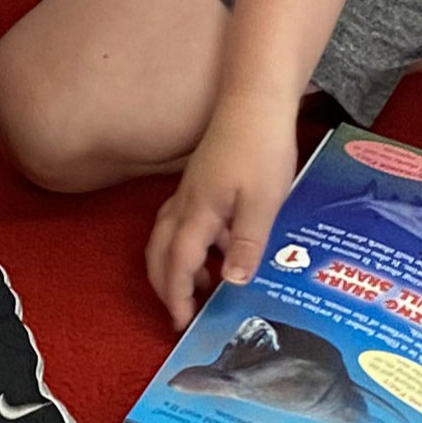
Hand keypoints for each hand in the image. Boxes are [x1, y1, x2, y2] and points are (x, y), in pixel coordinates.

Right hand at [147, 102, 301, 328]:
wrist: (255, 99)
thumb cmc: (260, 148)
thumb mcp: (263, 202)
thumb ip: (247, 243)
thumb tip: (233, 282)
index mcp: (198, 212)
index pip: (176, 263)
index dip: (176, 295)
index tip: (181, 322)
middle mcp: (186, 203)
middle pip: (158, 252)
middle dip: (163, 284)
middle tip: (179, 312)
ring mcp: (191, 190)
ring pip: (167, 235)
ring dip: (175, 264)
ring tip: (202, 286)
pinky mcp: (201, 180)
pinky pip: (183, 219)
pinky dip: (191, 242)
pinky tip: (222, 245)